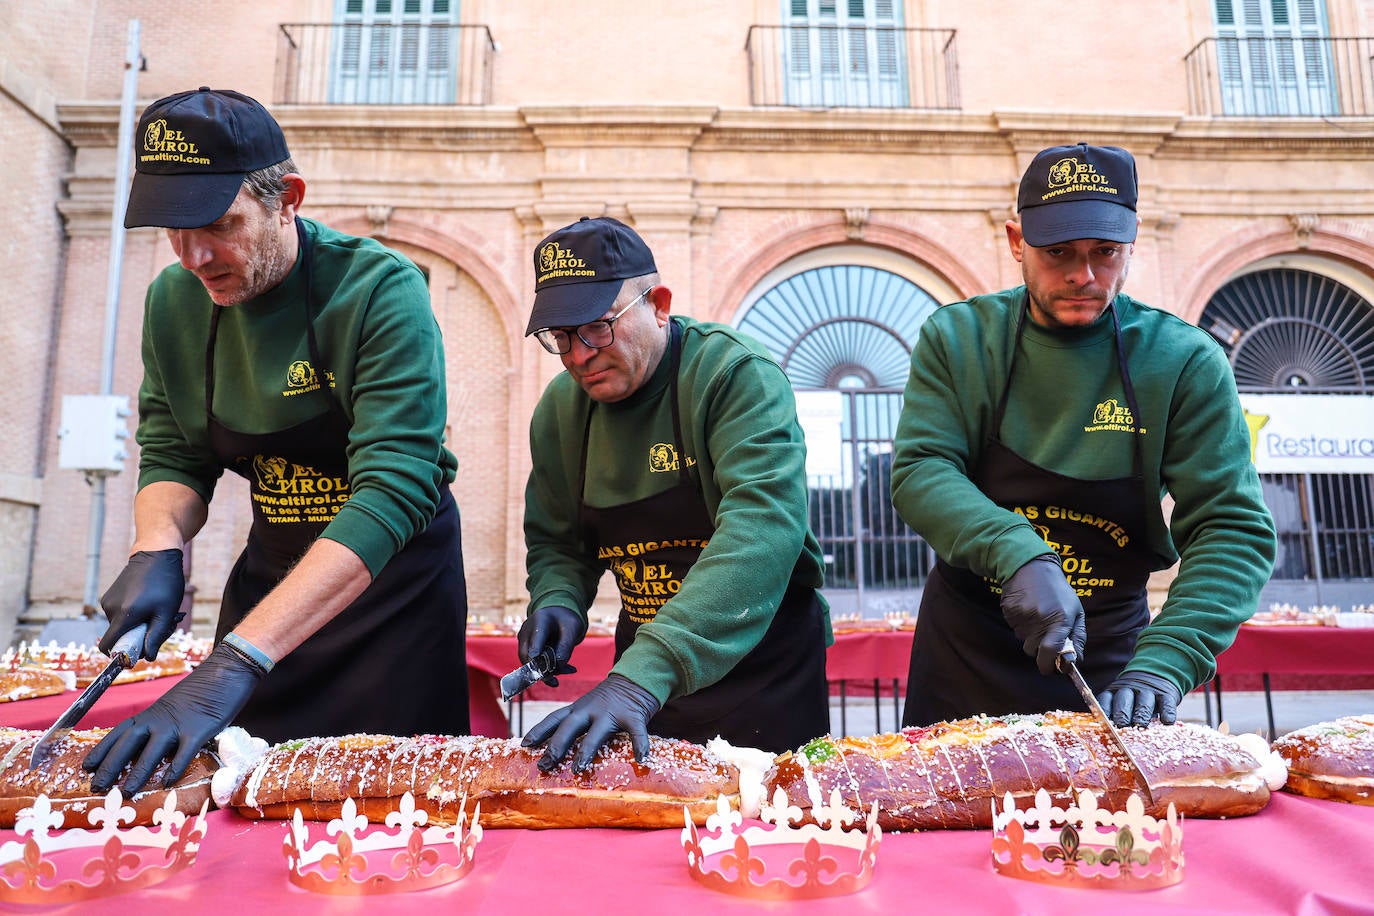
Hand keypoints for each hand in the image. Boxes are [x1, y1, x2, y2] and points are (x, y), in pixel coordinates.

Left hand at [83, 642, 265, 792]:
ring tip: (127, 792)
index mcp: (152, 712)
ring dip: (137, 772)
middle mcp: (160, 718)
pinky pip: (185, 752)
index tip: (87, 766)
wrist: (228, 669)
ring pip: (152, 750)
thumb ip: (162, 723)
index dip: (102, 750)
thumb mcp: (174, 705)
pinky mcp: (200, 729)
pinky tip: (166, 783)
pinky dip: (175, 768)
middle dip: (110, 765)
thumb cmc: (203, 690)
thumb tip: (151, 745)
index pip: (119, 732)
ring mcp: (179, 724)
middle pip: (128, 742)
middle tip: (97, 786)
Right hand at [99, 549, 185, 661]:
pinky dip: (134, 615)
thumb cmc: (165, 582)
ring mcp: (108, 601)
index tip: (140, 650)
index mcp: (123, 615)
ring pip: (122, 625)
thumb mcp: (166, 612)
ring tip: (158, 609)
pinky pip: (121, 614)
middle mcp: (110, 609)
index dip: (121, 654)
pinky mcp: (110, 595)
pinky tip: (149, 602)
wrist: (156, 553)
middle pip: (120, 637)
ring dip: (140, 624)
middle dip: (140, 636)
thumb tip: (147, 657)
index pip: (107, 646)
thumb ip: (155, 636)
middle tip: (163, 624)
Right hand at [516, 605, 585, 686]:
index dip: (536, 647)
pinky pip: (532, 664)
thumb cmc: (566, 621)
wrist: (558, 617)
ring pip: (529, 662)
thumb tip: (559, 665)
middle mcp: (527, 630)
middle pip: (527, 654)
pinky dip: (547, 670)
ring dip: (547, 672)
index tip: (536, 656)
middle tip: (560, 677)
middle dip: (543, 669)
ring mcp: (523, 640)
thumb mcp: (573, 629)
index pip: (537, 636)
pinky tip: (562, 669)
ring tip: (568, 669)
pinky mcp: (524, 649)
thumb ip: (566, 646)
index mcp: (541, 620)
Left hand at [520, 673, 659, 772]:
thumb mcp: (588, 706)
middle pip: (569, 727)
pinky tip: (642, 759)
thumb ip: (576, 722)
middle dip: (555, 746)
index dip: (538, 731)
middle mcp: (591, 709)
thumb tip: (556, 747)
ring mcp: (611, 713)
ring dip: (586, 750)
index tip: (524, 745)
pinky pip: (636, 733)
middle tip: (544, 764)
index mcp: (578, 708)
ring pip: (596, 733)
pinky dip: (640, 745)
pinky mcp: (633, 716)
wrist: (636, 677)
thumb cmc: (610, 698)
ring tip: (578, 767)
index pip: (553, 719)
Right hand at [1000, 554, 1086, 675]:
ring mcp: (1023, 617)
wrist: (1031, 567)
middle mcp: (1041, 620)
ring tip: (1036, 616)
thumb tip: (1075, 661)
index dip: (1049, 665)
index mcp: (1060, 621)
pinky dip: (1020, 624)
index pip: (1051, 651)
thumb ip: (1077, 637)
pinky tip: (1027, 610)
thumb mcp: (1075, 611)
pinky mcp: (1010, 613)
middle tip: (1044, 634)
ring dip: (1030, 635)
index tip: (1050, 668)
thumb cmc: (1057, 591)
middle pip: (1033, 651)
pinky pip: (1014, 628)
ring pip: (1023, 640)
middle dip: (1039, 649)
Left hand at [1097, 672, 1181, 726]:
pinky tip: (1167, 722)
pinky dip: (1167, 713)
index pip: (1106, 700)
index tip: (1104, 725)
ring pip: (1143, 702)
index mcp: (1115, 691)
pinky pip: (1166, 703)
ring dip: (1142, 714)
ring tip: (1141, 724)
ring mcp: (1148, 691)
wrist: (1158, 674)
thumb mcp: (1122, 700)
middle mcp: (1130, 689)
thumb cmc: (1135, 696)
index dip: (1105, 712)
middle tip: (1122, 726)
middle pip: (1124, 701)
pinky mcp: (1166, 694)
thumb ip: (1115, 713)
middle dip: (1122, 715)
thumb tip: (1110, 735)